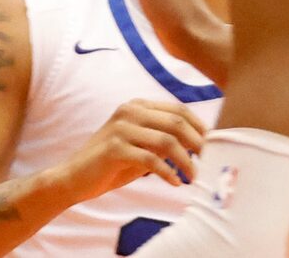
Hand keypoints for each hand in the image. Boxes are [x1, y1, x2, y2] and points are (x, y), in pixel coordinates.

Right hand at [67, 98, 205, 195]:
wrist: (75, 176)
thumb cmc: (112, 163)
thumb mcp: (141, 147)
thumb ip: (163, 141)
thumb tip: (198, 146)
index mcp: (137, 106)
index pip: (177, 110)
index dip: (199, 127)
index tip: (213, 146)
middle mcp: (129, 111)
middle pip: (176, 122)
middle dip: (197, 144)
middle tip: (208, 163)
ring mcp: (121, 128)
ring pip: (166, 141)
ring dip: (185, 161)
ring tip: (193, 177)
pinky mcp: (114, 148)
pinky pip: (150, 160)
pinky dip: (167, 173)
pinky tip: (175, 183)